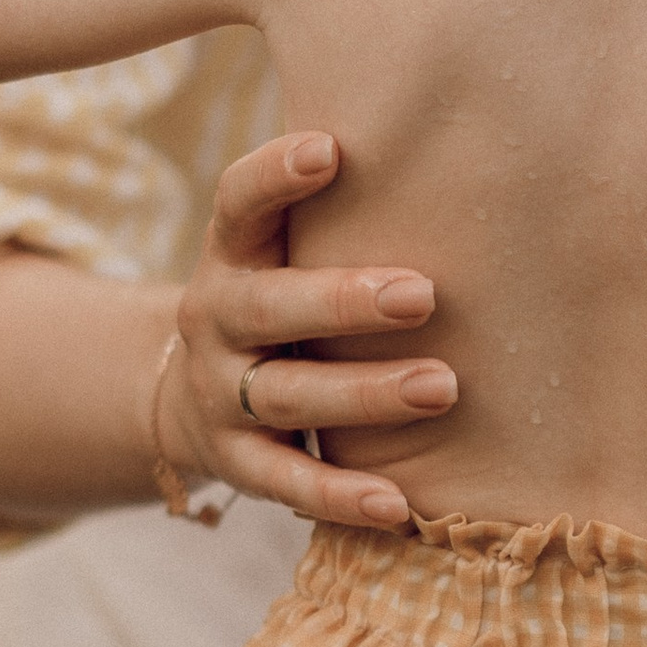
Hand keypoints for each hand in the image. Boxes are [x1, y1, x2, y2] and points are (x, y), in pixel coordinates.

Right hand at [165, 133, 456, 529]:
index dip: (274, 175)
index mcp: (232, 255)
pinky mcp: (239, 462)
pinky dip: (343, 496)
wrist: (191, 399)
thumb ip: (341, 210)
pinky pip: (290, 482)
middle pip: (269, 307)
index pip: (238, 204)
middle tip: (423, 294)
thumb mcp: (283, 251)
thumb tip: (455, 143)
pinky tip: (400, 504)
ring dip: (366, 393)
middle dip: (344, 301)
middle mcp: (214, 319)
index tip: (330, 149)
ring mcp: (220, 395)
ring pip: (288, 395)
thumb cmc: (281, 301)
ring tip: (442, 387)